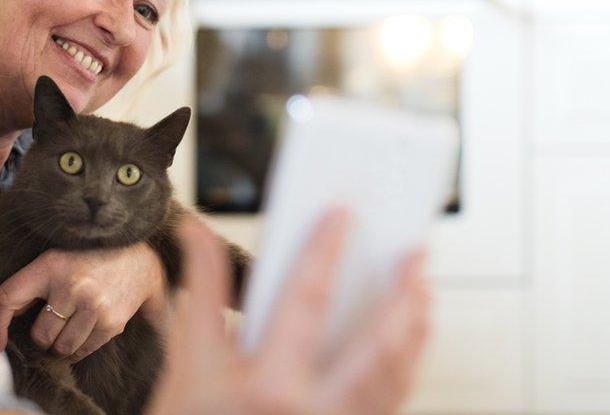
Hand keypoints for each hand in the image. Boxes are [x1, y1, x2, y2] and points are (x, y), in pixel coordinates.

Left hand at [0, 242, 167, 360]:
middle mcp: (70, 285)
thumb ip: (31, 285)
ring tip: (70, 328)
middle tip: (54, 325)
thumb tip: (4, 319)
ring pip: (61, 347)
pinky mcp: (111, 322)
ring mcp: (92, 305)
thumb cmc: (88, 261)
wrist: (139, 261)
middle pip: (39, 335)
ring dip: (61, 345)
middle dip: (43, 337)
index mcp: (49, 265)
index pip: (7, 298)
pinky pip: (83, 351)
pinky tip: (85, 331)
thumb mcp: (57, 260)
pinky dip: (79, 349)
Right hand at [146, 211, 431, 414]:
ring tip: (421, 290)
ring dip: (414, 330)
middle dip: (402, 296)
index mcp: (268, 385)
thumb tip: (197, 234)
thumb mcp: (188, 362)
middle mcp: (311, 412)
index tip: (341, 214)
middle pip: (375, 347)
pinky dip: (405, 365)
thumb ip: (201, 291)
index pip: (305, 304)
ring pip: (394, 378)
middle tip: (416, 254)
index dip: (324, 252)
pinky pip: (390, 401)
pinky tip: (406, 340)